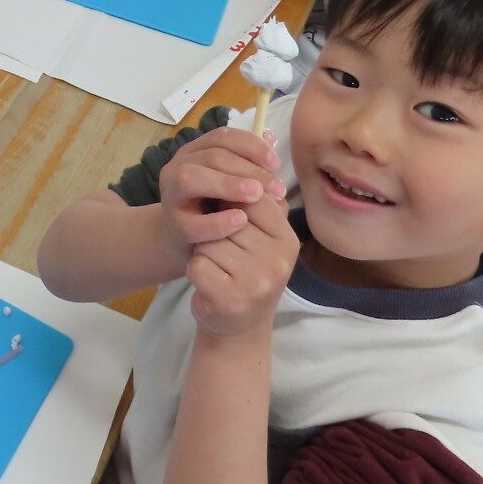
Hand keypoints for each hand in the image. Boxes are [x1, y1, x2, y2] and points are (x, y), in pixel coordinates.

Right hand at [155, 127, 285, 272]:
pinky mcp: (175, 227)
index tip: (276, 163)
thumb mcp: (234, 184)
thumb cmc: (216, 210)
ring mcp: (172, 197)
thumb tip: (271, 137)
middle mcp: (178, 168)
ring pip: (191, 179)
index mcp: (195, 153)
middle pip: (211, 156)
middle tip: (277, 187)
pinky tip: (240, 221)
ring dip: (227, 184)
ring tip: (256, 195)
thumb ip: (251, 164)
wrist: (192, 247)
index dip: (251, 145)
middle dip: (248, 169)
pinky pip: (193, 223)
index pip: (221, 137)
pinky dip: (217, 222)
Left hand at [187, 176, 299, 340]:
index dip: (230, 201)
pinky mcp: (230, 299)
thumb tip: (249, 156)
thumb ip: (258, 207)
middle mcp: (278, 261)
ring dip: (204, 251)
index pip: (254, 199)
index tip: (223, 209)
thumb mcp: (261, 240)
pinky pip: (197, 265)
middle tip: (222, 249)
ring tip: (217, 267)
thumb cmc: (246, 273)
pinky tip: (207, 282)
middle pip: (229, 219)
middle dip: (216, 229)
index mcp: (288, 240)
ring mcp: (256, 282)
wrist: (238, 327)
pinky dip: (194, 270)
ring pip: (210, 242)